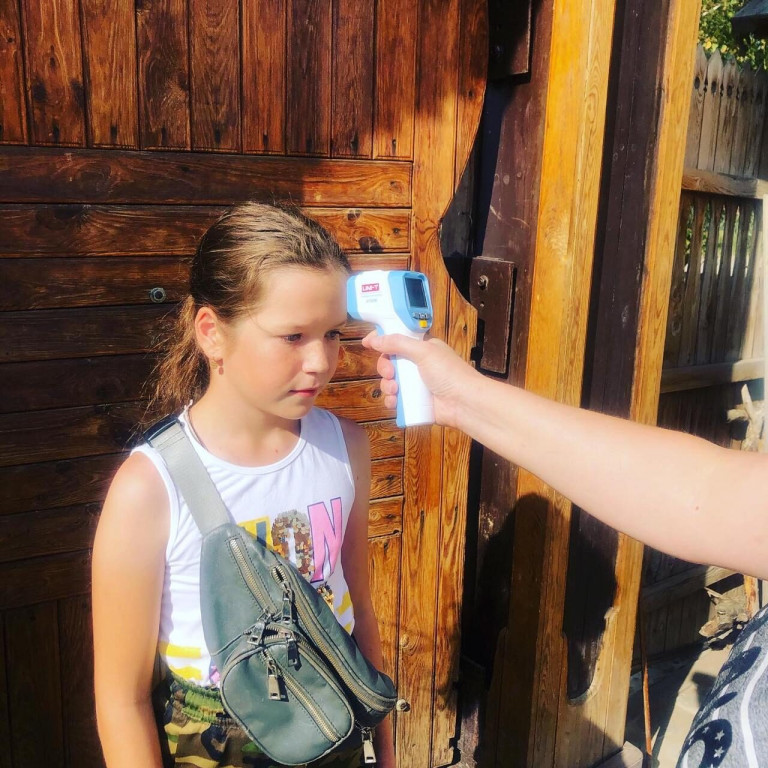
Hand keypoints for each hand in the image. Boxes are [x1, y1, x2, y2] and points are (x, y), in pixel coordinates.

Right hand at [361, 331, 479, 428]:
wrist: (464, 403)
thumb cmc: (448, 373)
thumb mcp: (423, 352)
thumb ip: (398, 343)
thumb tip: (374, 340)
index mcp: (423, 349)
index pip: (397, 341)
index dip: (382, 341)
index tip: (367, 344)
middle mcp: (419, 366)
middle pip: (391, 363)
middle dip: (385, 368)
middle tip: (389, 373)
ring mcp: (417, 385)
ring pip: (391, 383)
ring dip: (387, 386)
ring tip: (395, 390)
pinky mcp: (416, 403)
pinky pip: (397, 400)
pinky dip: (392, 401)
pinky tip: (395, 402)